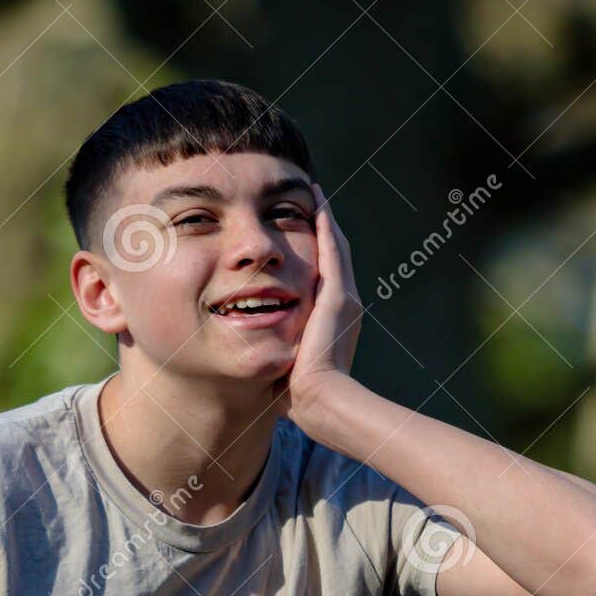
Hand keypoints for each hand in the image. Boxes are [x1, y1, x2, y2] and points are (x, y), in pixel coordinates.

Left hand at [271, 183, 362, 429]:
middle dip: (321, 230)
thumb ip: (274, 351)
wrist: (321, 400)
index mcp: (331, 321)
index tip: (298, 238)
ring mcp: (344, 297)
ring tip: (314, 195)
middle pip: (333, 256)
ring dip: (325, 220)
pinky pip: (332, 249)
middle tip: (311, 203)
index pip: (323, 278)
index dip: (314, 255)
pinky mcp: (337, 294)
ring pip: (334, 247)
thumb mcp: (285, 365)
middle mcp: (344, 304)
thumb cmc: (299, 395)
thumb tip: (251, 356)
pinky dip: (326, 225)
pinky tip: (316, 203)